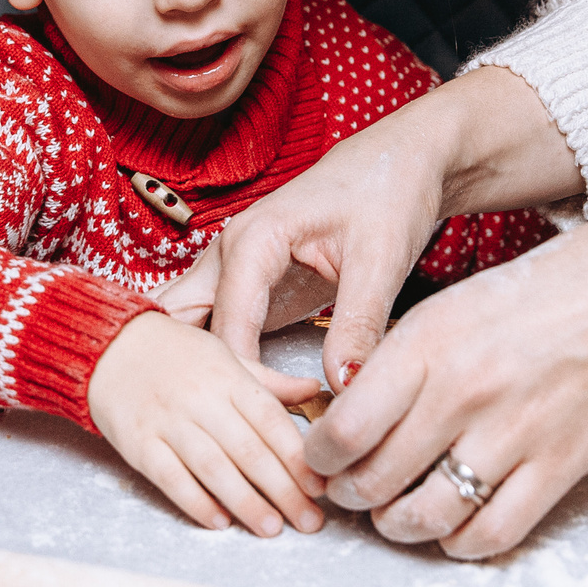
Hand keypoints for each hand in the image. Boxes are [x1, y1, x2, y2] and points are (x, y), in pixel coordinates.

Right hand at [85, 313, 330, 536]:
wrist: (106, 344)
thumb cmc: (174, 354)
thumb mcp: (224, 356)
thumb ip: (268, 382)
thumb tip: (314, 390)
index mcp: (227, 377)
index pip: (270, 420)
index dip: (297, 457)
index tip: (321, 487)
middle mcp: (200, 399)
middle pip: (248, 450)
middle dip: (283, 490)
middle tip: (310, 521)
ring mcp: (168, 421)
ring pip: (213, 468)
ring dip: (246, 502)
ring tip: (272, 528)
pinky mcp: (138, 443)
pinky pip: (171, 477)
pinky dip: (196, 502)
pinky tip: (220, 522)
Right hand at [172, 67, 582, 394]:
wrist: (404, 159)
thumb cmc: (390, 191)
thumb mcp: (381, 258)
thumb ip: (360, 324)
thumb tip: (345, 389)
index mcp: (252, 240)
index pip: (227, 330)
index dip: (252, 382)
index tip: (290, 415)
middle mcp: (229, 252)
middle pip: (182, 327)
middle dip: (201, 380)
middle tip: (238, 427)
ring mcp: (234, 269)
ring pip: (192, 329)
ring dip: (208, 373)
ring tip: (238, 422)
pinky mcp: (251, 286)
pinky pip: (218, 330)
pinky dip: (226, 365)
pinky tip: (251, 402)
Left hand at [305, 184, 587, 559]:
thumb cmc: (536, 296)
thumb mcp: (448, 309)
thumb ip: (394, 364)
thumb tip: (345, 417)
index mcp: (428, 344)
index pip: (344, 427)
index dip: (319, 457)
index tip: (321, 457)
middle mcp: (465, 393)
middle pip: (376, 480)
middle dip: (350, 495)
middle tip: (349, 488)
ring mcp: (513, 436)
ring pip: (424, 517)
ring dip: (396, 525)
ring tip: (393, 512)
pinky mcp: (557, 469)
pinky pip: (490, 534)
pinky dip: (458, 543)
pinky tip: (450, 527)